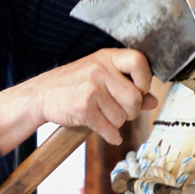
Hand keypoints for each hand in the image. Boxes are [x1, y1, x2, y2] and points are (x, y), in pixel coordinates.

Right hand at [0, 49, 157, 153]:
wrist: (42, 94)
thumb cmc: (75, 84)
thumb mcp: (101, 76)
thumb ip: (128, 86)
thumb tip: (153, 100)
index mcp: (107, 57)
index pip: (139, 61)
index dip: (145, 80)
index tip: (138, 89)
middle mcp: (100, 70)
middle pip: (135, 98)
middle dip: (131, 111)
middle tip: (118, 110)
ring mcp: (91, 89)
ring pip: (123, 118)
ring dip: (116, 123)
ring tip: (102, 116)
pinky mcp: (84, 109)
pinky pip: (109, 130)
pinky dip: (110, 136)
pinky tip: (106, 132)